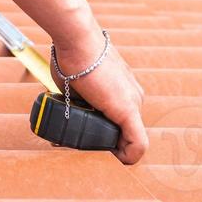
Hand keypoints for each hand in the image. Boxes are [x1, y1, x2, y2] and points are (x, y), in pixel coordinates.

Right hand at [54, 33, 147, 163]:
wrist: (77, 39)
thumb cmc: (71, 54)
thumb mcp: (75, 81)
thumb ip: (77, 96)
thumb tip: (64, 106)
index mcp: (122, 89)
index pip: (118, 119)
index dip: (102, 132)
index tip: (82, 136)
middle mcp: (133, 96)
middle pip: (123, 131)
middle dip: (104, 143)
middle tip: (80, 147)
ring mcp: (133, 102)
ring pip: (129, 139)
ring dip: (112, 150)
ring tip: (88, 152)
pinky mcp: (128, 110)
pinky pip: (137, 144)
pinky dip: (128, 157)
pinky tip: (118, 162)